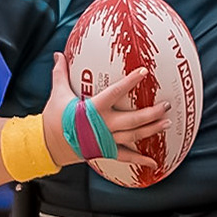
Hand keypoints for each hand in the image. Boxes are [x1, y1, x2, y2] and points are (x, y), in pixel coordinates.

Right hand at [40, 52, 169, 168]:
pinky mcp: (106, 151)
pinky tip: (154, 162)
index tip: (144, 72)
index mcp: (93, 108)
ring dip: (151, 130)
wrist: (49, 144)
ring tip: (167, 123)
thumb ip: (61, 73)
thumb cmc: (55, 117)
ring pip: (133, 136)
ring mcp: (106, 139)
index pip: (115, 92)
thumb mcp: (58, 93)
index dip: (130, 82)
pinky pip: (126, 156)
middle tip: (166, 106)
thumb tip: (58, 54)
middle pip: (132, 119)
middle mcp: (103, 125)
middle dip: (151, 113)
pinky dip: (140, 159)